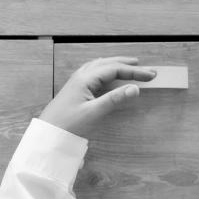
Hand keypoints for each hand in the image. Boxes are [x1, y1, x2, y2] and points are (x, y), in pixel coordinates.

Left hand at [38, 57, 156, 140]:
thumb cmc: (68, 124)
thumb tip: (136, 88)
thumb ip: (114, 99)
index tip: (151, 76)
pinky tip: (107, 74)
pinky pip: (92, 73)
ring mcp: (76, 82)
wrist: (48, 133)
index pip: (114, 69)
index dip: (134, 71)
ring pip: (99, 66)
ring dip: (115, 64)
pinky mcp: (74, 90)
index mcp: (85, 79)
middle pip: (107, 64)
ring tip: (129, 65)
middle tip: (145, 68)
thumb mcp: (94, 112)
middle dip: (127, 65)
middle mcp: (80, 76)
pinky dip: (104, 70)